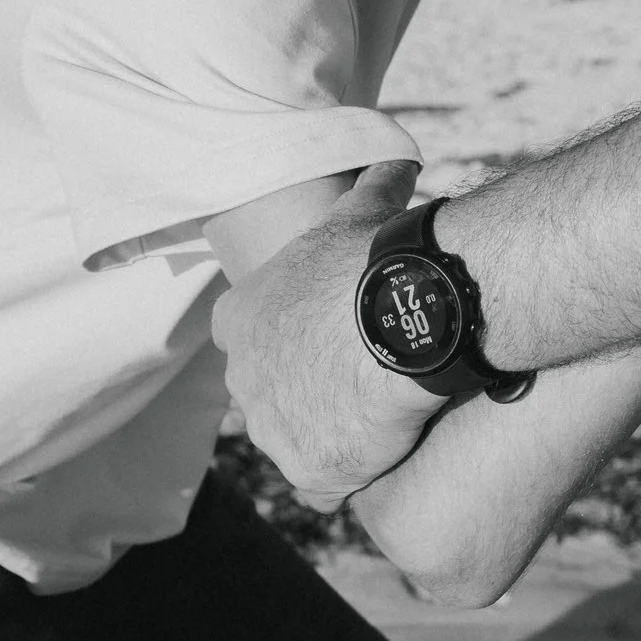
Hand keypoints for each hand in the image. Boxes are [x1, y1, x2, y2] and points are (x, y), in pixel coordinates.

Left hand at [213, 161, 443, 508]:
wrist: (402, 320)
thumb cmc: (375, 260)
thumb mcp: (365, 211)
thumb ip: (373, 186)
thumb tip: (399, 160)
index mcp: (239, 319)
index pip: (242, 333)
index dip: (285, 335)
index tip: (321, 333)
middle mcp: (241, 379)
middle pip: (267, 392)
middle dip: (303, 388)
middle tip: (357, 376)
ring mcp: (272, 430)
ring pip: (294, 439)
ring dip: (327, 432)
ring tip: (378, 415)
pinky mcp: (308, 471)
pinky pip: (326, 480)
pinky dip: (352, 468)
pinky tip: (386, 450)